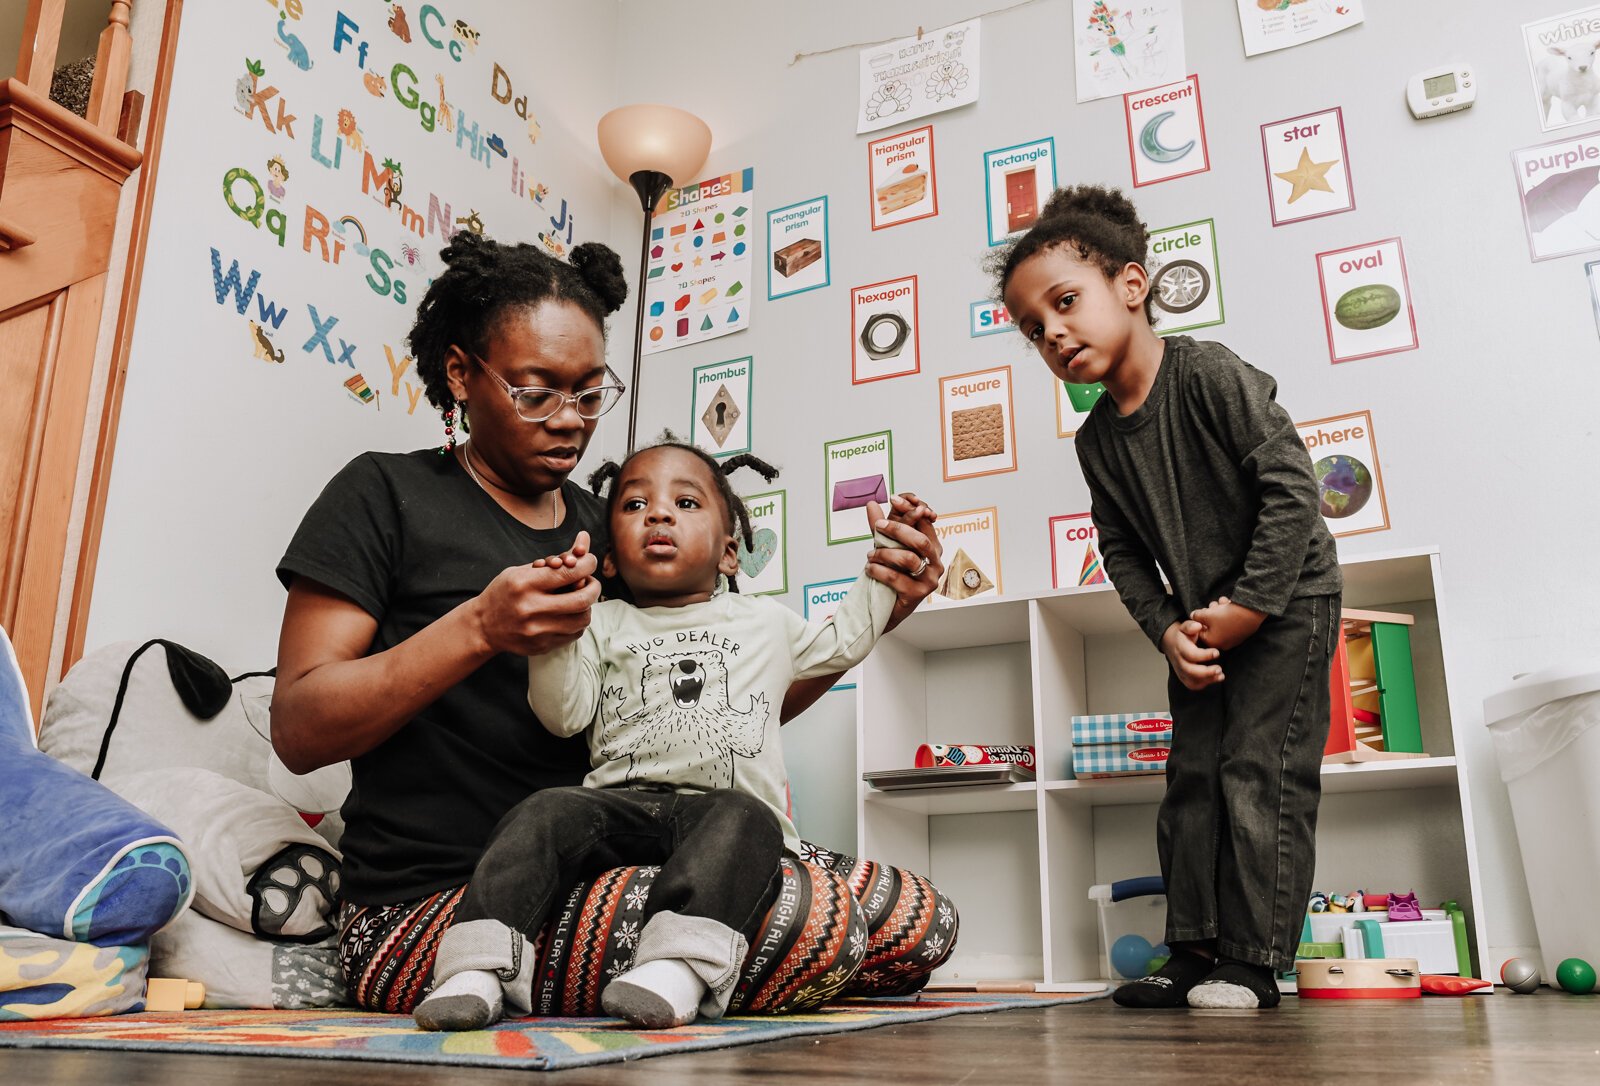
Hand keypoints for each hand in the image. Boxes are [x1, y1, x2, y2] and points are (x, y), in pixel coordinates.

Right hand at [473, 531, 600, 654]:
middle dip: (594, 587)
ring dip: (587, 607)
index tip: (589, 562)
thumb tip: (585, 540)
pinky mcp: (542, 646)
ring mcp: (537, 631)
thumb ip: (555, 560)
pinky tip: (569, 614)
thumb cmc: (505, 592)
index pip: (569, 573)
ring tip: (579, 599)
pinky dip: (578, 622)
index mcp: (524, 584)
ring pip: (582, 620)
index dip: (587, 564)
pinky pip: (574, 634)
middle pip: (582, 599)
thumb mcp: (523, 571)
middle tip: (591, 582)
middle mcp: (531, 609)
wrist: (483, 626)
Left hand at [863, 493, 942, 630]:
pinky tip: (869, 569)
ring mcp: (929, 580)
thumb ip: (881, 527)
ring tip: (870, 556)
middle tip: (878, 525)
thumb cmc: (892, 574)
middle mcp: (936, 563)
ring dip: (884, 554)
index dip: (911, 509)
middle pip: (921, 540)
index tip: (893, 499)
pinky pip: (896, 578)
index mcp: (932, 548)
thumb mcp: (886, 547)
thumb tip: (871, 504)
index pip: (926, 522)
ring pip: (909, 559)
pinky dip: (879, 570)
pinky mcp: (918, 595)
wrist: (887, 607)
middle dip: (898, 529)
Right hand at [1162, 620, 1223, 690]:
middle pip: (1190, 671)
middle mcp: (1179, 661)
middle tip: (1219, 669)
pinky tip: (1215, 678)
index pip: (1191, 655)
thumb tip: (1198, 626)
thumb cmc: (1183, 635)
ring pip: (1192, 680)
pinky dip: (1204, 684)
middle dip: (1206, 672)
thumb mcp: (1185, 626)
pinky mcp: (1183, 677)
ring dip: (1207, 680)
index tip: (1216, 652)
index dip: (1204, 655)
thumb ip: (1191, 626)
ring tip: (1220, 675)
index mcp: (1180, 648)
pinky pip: (1192, 685)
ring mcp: (1180, 670)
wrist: (1171, 643)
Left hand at [1189, 596, 1265, 651]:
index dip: (1199, 619)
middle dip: (1210, 613)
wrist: (1251, 612)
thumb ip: (1196, 616)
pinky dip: (1228, 611)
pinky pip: (1231, 621)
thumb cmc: (1226, 615)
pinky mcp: (1242, 631)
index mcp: (1213, 642)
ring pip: (1221, 621)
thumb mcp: (1206, 614)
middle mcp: (1223, 643)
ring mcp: (1234, 637)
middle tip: (1212, 605)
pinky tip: (1229, 603)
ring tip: (1222, 602)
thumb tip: (1193, 616)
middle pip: (1211, 626)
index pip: (1200, 631)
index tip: (1201, 611)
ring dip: (1219, 610)